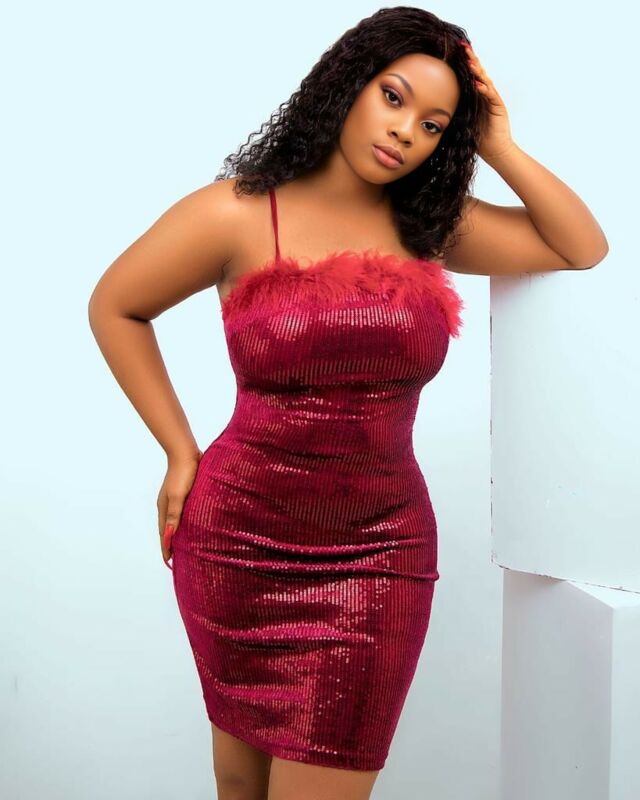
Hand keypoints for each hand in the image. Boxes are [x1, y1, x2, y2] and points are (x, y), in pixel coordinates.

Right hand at [157, 448, 203, 569]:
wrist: (186, 451)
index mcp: (163, 508)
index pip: (164, 533)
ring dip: (179, 532)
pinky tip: (194, 522)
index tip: (169, 562)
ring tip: (186, 544)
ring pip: (176, 520)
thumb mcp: (178, 496)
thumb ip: (174, 516)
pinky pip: (184, 511)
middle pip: (168, 528)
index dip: (166, 547)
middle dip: (170, 543)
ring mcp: (176, 498)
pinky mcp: (185, 491)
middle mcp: (167, 504)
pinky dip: (185, 520)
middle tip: (178, 558)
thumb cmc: (183, 473)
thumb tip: (169, 537)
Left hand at [460, 41, 515, 162]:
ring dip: (477, 71)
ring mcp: (492, 99)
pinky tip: (477, 83)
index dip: (462, 65)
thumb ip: (453, 111)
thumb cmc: (477, 138)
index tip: (453, 53)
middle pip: (478, 73)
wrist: (495, 150)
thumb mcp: (461, 121)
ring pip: (484, 80)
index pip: (469, 76)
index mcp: (475, 96)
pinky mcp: (498, 106)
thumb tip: (433, 106)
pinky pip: (490, 95)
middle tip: (463, 47)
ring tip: (469, 61)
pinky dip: (484, 89)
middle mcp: (484, 94)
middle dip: (470, 60)